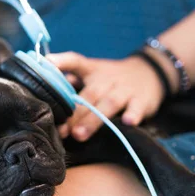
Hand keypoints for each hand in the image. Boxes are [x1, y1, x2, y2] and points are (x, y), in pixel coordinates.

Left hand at [47, 52, 165, 140]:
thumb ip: (70, 80)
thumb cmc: (111, 78)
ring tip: (78, 134)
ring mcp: (125, 89)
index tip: (46, 63)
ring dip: (93, 120)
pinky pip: (137, 107)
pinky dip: (133, 114)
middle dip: (74, 113)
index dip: (61, 61)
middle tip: (61, 130)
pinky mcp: (142, 100)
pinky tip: (127, 122)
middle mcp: (107, 78)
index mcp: (92, 70)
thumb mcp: (92, 72)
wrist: (150, 72)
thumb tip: (45, 93)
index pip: (75, 61)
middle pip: (89, 94)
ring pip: (108, 104)